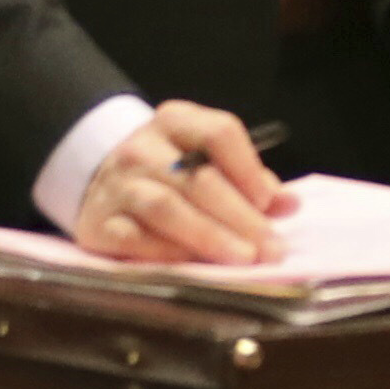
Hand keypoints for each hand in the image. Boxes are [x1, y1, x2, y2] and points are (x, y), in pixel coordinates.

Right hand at [67, 101, 288, 263]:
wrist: (100, 185)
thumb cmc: (170, 175)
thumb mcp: (207, 162)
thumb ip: (249, 181)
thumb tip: (289, 204)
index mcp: (175, 122)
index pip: (219, 133)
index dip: (249, 169)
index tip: (271, 203)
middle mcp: (142, 148)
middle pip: (198, 178)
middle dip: (241, 216)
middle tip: (271, 248)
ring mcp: (117, 185)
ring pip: (167, 208)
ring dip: (210, 236)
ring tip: (244, 258)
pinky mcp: (99, 224)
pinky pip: (136, 240)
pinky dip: (171, 253)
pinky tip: (197, 266)